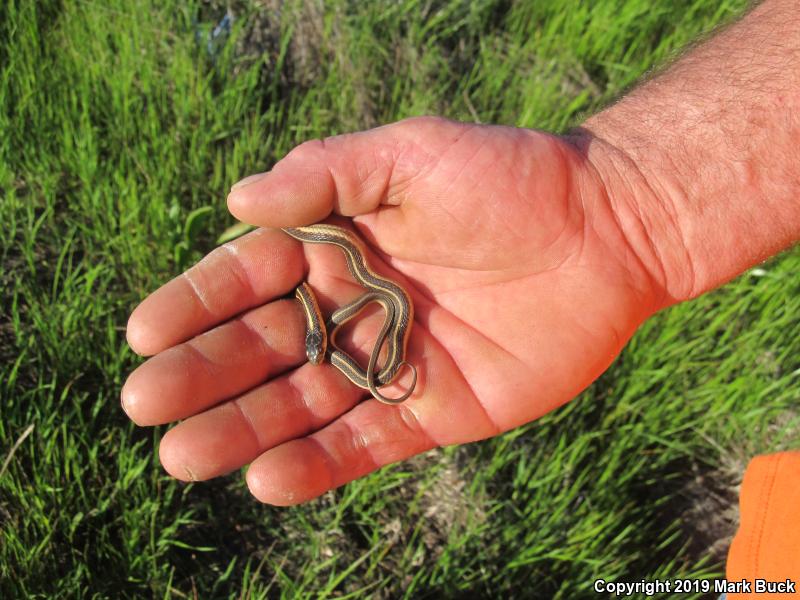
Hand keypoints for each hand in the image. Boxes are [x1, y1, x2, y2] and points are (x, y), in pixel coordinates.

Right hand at [122, 116, 667, 504]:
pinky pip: (368, 441)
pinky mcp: (435, 408)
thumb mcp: (413, 152)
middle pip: (264, 347)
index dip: (195, 305)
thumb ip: (327, 173)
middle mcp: (353, 306)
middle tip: (144, 403)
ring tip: (183, 457)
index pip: (248, 277)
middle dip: (203, 375)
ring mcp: (391, 361)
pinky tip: (267, 482)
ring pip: (304, 404)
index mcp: (337, 244)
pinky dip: (319, 463)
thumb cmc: (510, 178)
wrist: (608, 229)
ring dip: (244, 431)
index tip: (143, 334)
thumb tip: (237, 201)